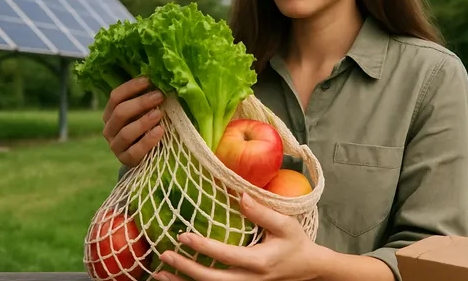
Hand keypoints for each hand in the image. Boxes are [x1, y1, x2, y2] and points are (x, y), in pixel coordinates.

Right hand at [102, 77, 165, 166]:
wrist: (146, 156)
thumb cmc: (146, 128)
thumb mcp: (144, 112)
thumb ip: (147, 100)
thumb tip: (160, 81)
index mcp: (111, 113)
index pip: (115, 96)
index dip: (131, 87)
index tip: (149, 80)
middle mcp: (110, 129)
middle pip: (120, 113)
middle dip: (140, 103)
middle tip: (159, 96)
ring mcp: (116, 145)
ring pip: (126, 132)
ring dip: (143, 121)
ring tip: (159, 114)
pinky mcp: (125, 160)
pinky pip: (135, 151)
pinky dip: (148, 140)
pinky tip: (160, 131)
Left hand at [155, 193, 321, 280]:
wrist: (307, 269)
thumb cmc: (295, 243)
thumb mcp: (285, 224)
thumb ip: (262, 212)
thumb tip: (240, 194)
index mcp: (260, 262)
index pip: (226, 256)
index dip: (203, 247)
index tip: (183, 236)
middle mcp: (250, 280)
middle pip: (212, 280)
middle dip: (186, 269)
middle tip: (165, 255)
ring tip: (160, 274)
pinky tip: (176, 279)